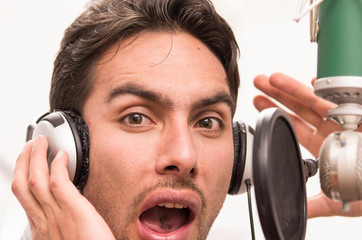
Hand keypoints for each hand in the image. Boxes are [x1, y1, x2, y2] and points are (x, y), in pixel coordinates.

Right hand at [11, 135, 114, 239]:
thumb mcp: (66, 238)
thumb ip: (61, 223)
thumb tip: (64, 209)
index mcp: (42, 227)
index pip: (24, 197)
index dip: (21, 176)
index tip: (27, 164)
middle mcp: (44, 220)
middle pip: (22, 185)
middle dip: (23, 162)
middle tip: (30, 146)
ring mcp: (57, 215)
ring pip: (35, 180)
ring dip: (36, 157)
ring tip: (41, 143)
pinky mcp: (74, 210)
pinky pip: (59, 182)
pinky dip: (57, 165)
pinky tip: (62, 155)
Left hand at [253, 73, 361, 217]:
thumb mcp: (340, 200)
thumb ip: (316, 204)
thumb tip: (295, 209)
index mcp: (326, 146)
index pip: (295, 127)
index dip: (277, 115)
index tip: (258, 105)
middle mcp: (335, 130)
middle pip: (300, 109)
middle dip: (279, 96)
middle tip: (259, 84)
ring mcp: (349, 120)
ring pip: (316, 100)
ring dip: (294, 88)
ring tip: (272, 79)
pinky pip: (347, 97)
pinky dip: (331, 89)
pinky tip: (314, 81)